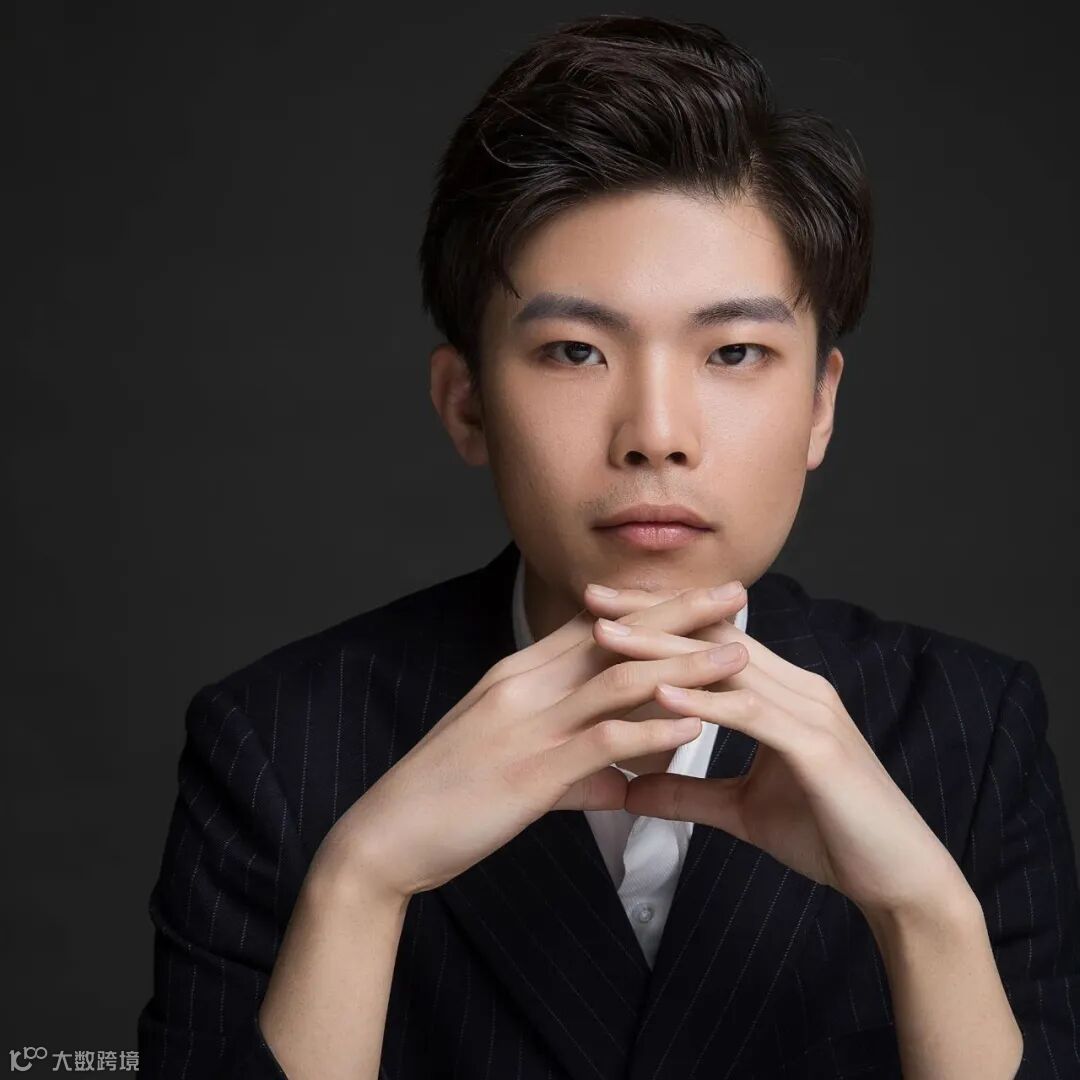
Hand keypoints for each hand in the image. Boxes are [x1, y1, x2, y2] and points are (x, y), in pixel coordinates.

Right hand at [312, 583, 749, 899]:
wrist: (384, 835)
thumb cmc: (446, 798)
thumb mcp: (510, 767)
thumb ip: (572, 770)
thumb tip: (618, 785)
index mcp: (516, 676)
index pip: (596, 626)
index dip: (652, 608)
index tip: (699, 596)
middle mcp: (523, 686)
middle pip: (615, 636)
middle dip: (680, 613)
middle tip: (736, 593)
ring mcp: (526, 725)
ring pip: (618, 680)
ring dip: (683, 665)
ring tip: (737, 652)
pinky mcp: (529, 772)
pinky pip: (601, 741)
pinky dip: (651, 730)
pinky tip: (695, 727)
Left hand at [583, 585, 972, 920]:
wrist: (899, 879)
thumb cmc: (830, 835)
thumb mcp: (742, 811)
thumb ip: (689, 793)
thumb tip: (629, 792)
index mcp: (783, 693)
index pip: (712, 638)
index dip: (658, 619)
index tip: (600, 609)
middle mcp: (798, 688)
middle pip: (713, 634)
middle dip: (651, 613)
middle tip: (591, 595)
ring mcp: (810, 712)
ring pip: (727, 665)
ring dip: (663, 648)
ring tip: (608, 634)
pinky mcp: (817, 747)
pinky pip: (753, 714)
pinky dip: (706, 703)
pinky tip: (663, 694)